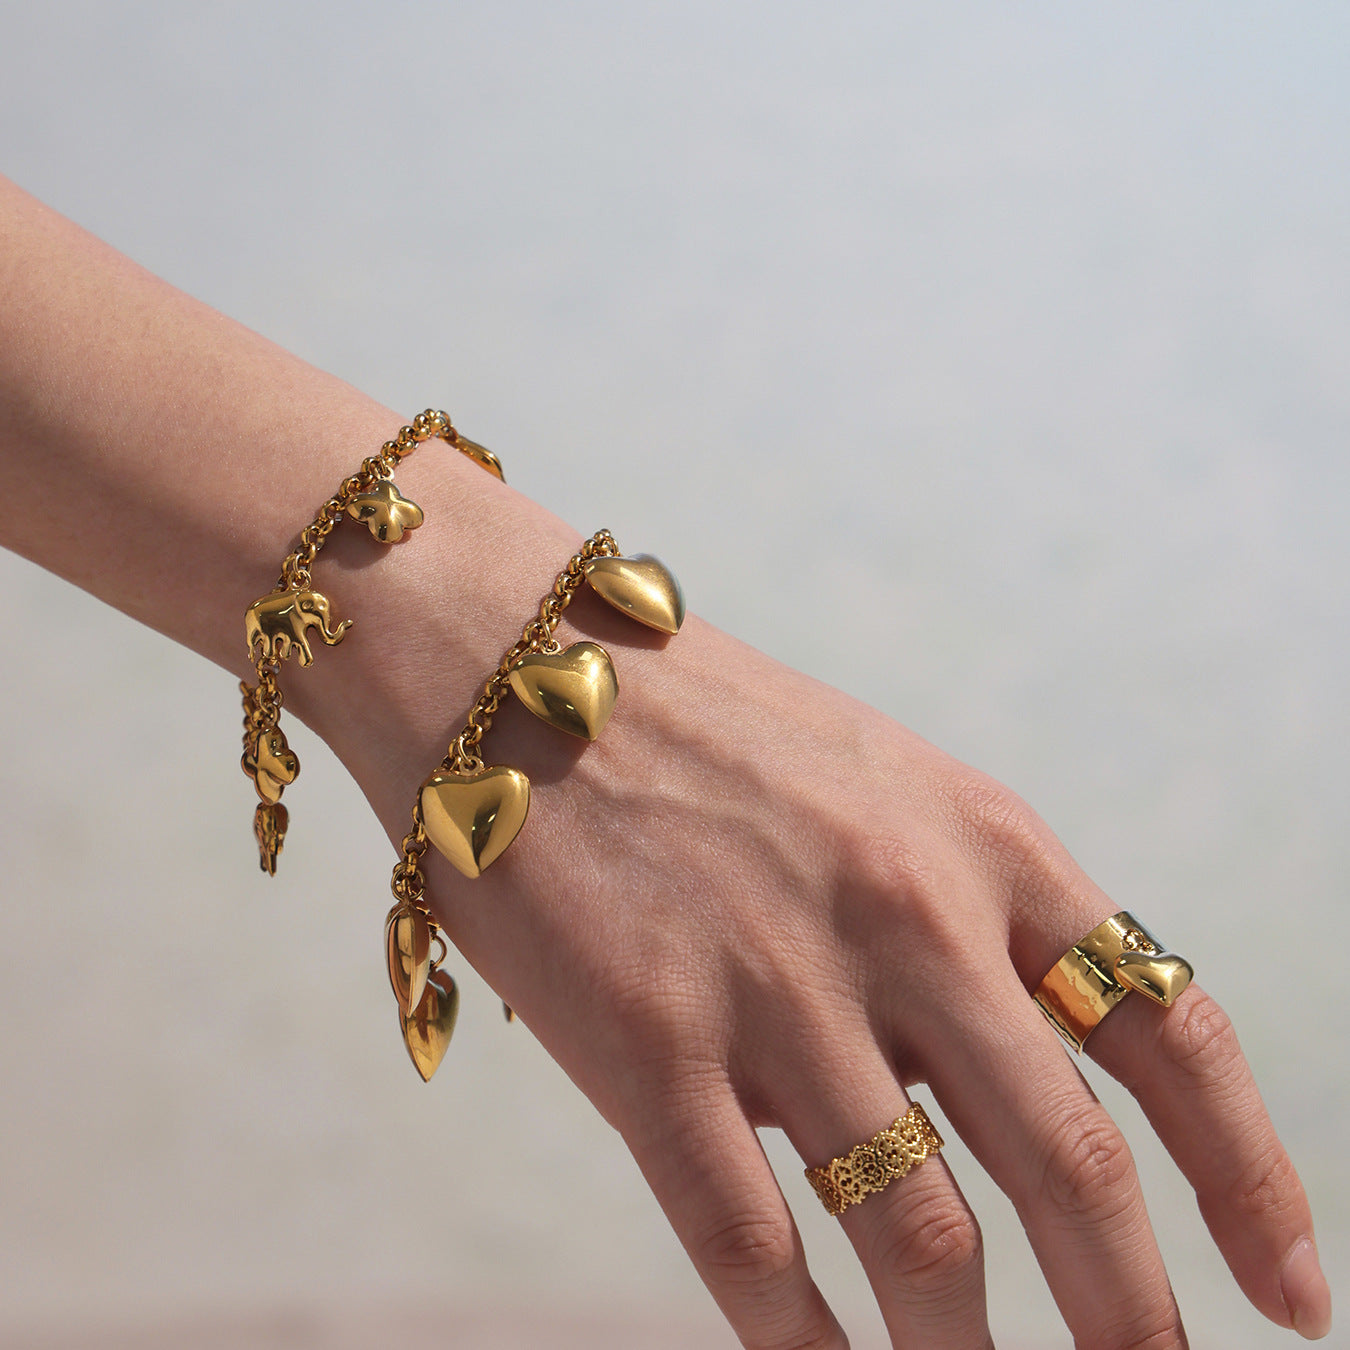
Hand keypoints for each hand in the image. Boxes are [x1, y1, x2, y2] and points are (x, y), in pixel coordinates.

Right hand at [324, 580, 1330, 1348]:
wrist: (517, 669)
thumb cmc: (705, 728)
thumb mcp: (880, 786)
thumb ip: (961, 921)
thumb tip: (1023, 1091)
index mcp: (983, 841)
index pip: (1168, 1032)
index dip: (1250, 1182)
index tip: (1292, 1295)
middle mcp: (906, 915)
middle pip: (1073, 1166)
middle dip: (1130, 1313)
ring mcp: (777, 982)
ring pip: (919, 1235)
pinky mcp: (649, 1040)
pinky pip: (752, 1248)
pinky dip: (803, 1348)